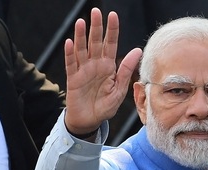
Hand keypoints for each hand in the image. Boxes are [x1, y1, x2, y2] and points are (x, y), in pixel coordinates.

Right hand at [64, 7, 141, 134]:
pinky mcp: (73, 79)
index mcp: (108, 66)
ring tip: (81, 22)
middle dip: (96, 27)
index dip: (112, 30)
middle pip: (96, 43)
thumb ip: (126, 70)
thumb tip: (137, 50)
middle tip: (96, 11)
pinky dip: (70, 54)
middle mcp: (95, 65)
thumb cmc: (105, 106)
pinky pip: (71, 64)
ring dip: (81, 36)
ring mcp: (83, 70)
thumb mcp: (119, 89)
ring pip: (82, 50)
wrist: (90, 120)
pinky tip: (70, 42)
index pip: (111, 44)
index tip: (113, 15)